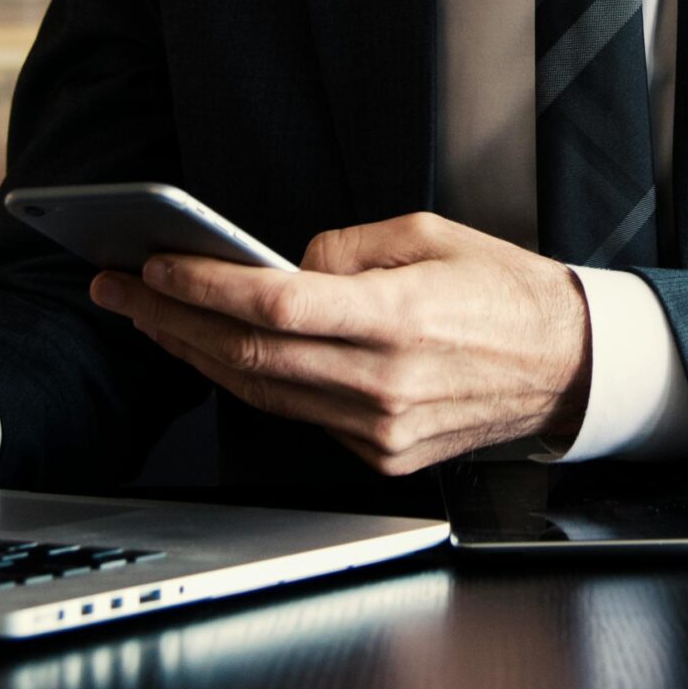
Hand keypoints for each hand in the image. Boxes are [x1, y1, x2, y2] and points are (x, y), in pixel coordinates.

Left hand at [88, 212, 591, 476]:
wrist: (567, 368)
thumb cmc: (504, 292)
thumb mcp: (429, 234)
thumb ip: (346, 248)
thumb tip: (284, 264)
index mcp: (397, 319)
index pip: (275, 306)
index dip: (205, 287)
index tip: (155, 265)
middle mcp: (383, 383)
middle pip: (249, 356)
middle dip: (171, 320)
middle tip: (120, 289)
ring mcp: (379, 429)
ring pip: (262, 393)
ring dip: (195, 353)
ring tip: (149, 315)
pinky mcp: (381, 454)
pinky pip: (298, 414)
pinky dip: (250, 381)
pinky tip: (215, 350)